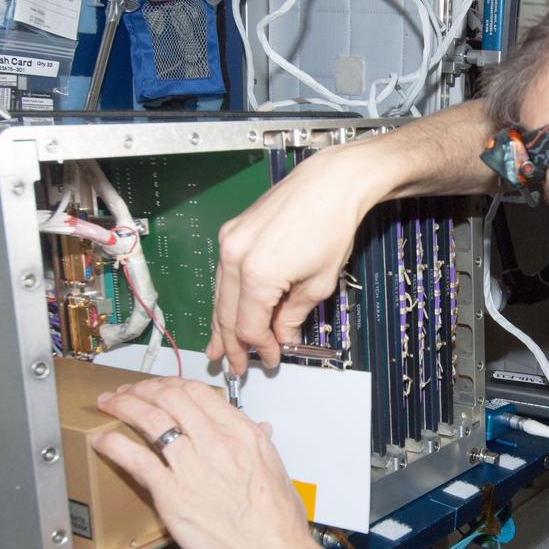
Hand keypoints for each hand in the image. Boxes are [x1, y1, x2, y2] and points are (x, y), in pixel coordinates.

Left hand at [93, 377, 324, 548]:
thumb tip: (259, 428)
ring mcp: (192, 467)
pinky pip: (136, 459)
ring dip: (123, 405)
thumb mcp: (277, 471)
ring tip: (109, 403)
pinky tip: (101, 439)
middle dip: (143, 389)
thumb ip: (261, 444)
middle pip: (171, 398)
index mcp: (243, 434)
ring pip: (150, 419)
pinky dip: (114, 444)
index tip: (160, 388)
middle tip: (129, 392)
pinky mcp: (172, 495)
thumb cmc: (278, 522)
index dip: (173, 384)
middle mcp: (217, 443)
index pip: (200, 392)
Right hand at [206, 141, 386, 373]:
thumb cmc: (331, 224)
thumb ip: (294, 316)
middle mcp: (234, 257)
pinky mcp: (232, 231)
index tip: (272, 357)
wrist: (331, 183)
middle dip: (231, 344)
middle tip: (232, 365)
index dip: (260, 348)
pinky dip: (227, 297)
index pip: (249, 327)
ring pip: (220, 295)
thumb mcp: (318, 284)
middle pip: (226, 314)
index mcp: (256, 275)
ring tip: (218, 347)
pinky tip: (227, 311)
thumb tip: (282, 335)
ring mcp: (229, 242)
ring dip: (221, 323)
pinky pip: (224, 275)